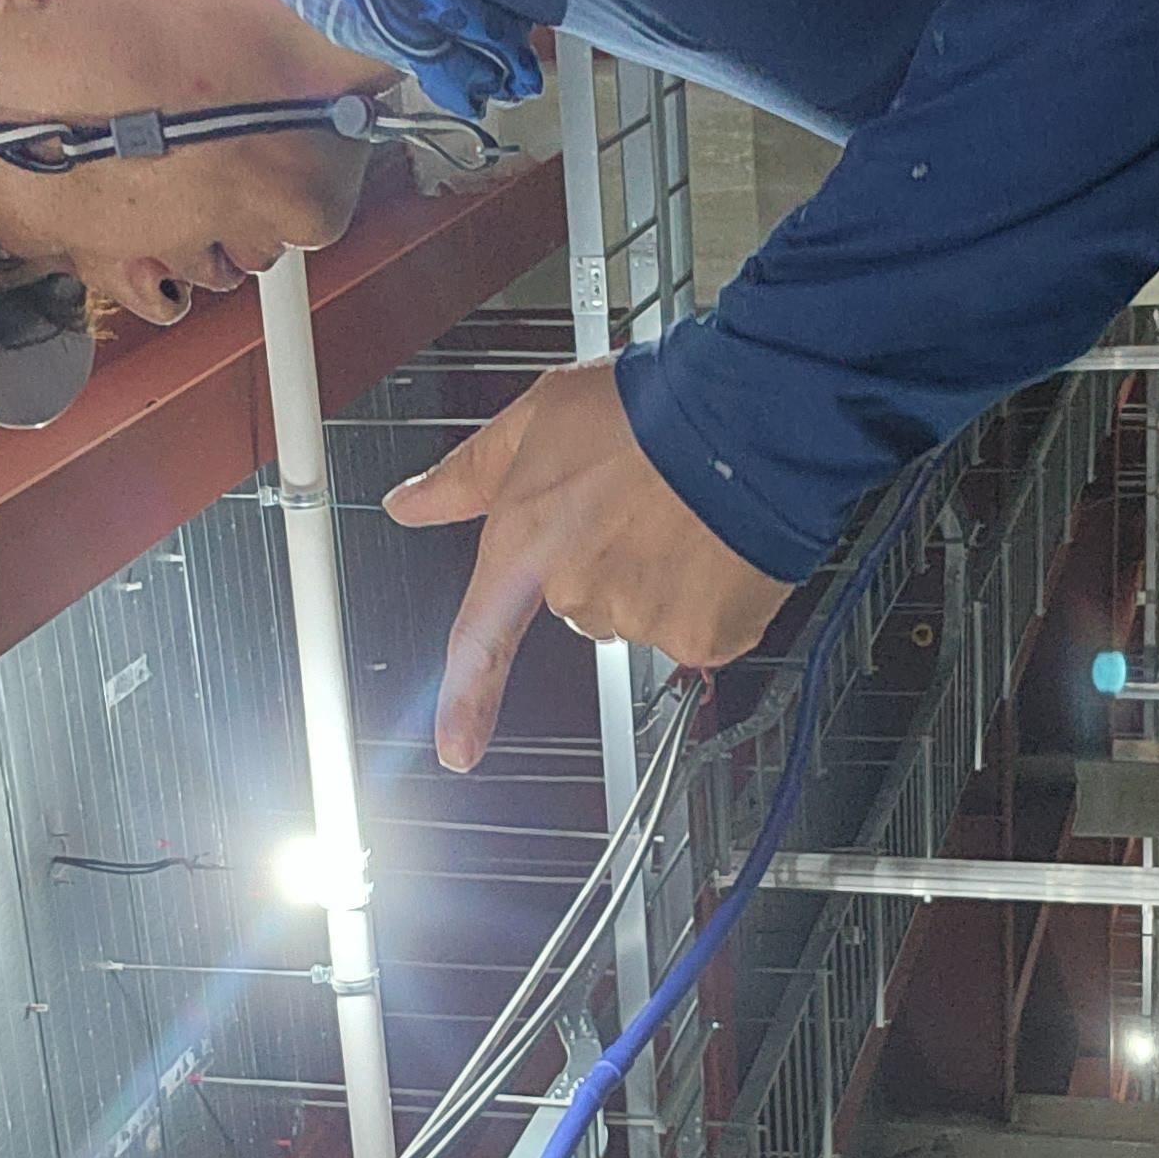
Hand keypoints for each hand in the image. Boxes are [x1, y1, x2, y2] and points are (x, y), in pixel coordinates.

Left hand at [382, 360, 794, 771]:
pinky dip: (709, 596)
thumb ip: (469, 473)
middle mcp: (578, 591)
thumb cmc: (648, 406)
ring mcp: (640, 620)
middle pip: (581, 604)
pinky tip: (715, 546)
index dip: (464, 704)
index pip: (481, 640)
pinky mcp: (702, 636)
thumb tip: (408, 503)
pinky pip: (698, 630)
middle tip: (634, 507)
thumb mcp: (539, 416)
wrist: (750, 416)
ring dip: (657, 576)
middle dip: (603, 564)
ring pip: (640, 615)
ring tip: (681, 515)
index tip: (456, 751)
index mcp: (527, 542)